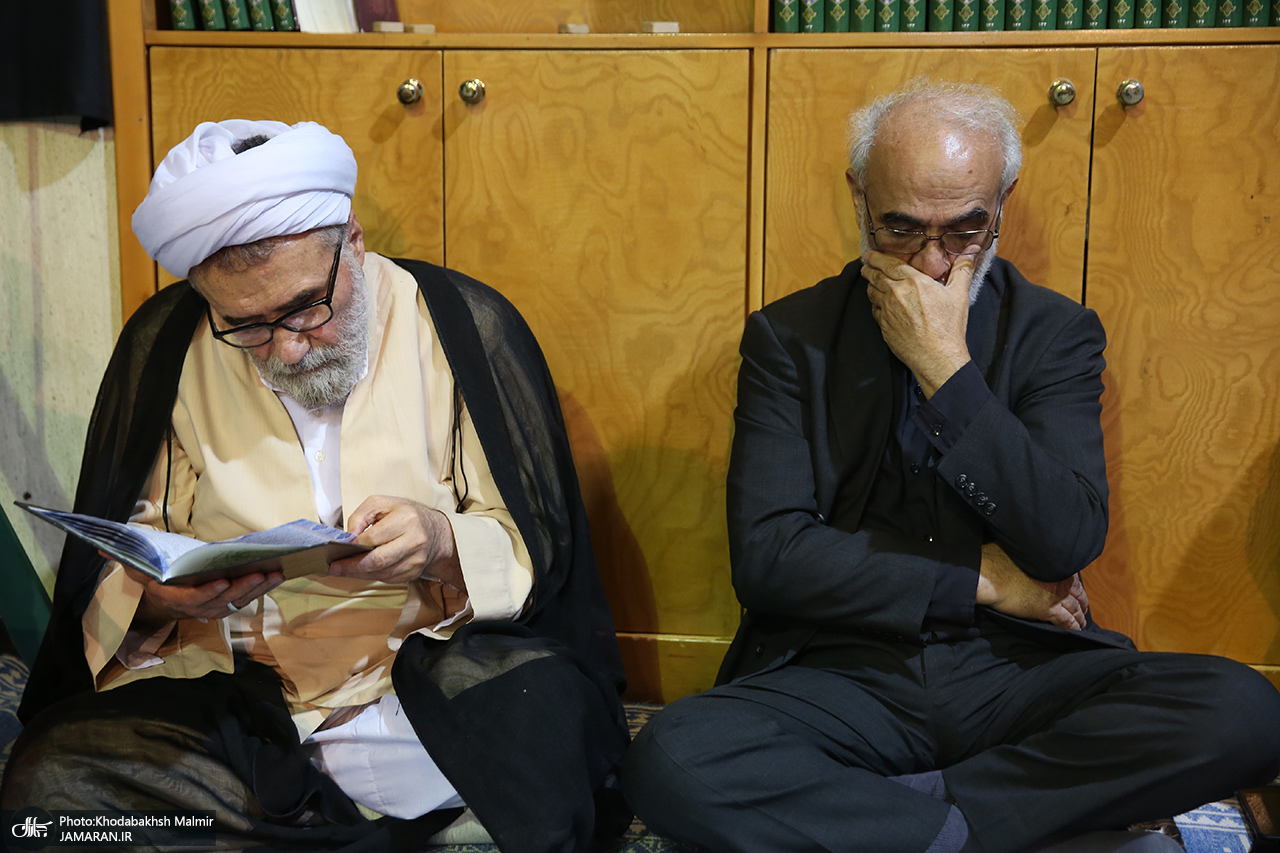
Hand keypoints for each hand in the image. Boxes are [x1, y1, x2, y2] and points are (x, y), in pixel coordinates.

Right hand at [124, 564, 283, 624]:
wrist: (161, 603)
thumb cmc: (152, 580)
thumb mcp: (136, 571)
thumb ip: (125, 560)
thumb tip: (101, 549)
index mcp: (173, 598)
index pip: (192, 599)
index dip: (208, 592)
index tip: (223, 581)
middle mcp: (195, 607)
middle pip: (222, 600)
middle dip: (243, 588)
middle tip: (261, 573)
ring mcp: (212, 608)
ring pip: (238, 601)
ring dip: (258, 589)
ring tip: (276, 573)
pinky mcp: (226, 605)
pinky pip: (246, 599)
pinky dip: (262, 589)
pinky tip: (277, 575)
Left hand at [329, 495, 463, 588]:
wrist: (435, 532)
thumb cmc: (406, 515)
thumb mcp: (383, 503)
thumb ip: (361, 515)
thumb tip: (348, 536)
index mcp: (406, 518)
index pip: (373, 537)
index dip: (354, 545)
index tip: (338, 549)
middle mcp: (415, 540)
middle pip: (378, 560)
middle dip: (352, 566)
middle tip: (335, 568)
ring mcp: (416, 559)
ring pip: (381, 573)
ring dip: (359, 574)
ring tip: (344, 570)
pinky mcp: (414, 572)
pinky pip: (388, 579)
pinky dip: (372, 576)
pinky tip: (362, 571)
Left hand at [863, 250, 973, 396]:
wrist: (936, 357)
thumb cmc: (948, 327)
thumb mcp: (959, 295)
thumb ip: (962, 270)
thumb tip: (972, 251)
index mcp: (913, 282)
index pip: (888, 264)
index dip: (876, 258)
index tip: (869, 254)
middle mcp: (895, 294)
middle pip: (875, 277)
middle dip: (869, 269)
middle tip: (866, 265)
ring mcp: (887, 311)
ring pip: (872, 293)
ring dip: (871, 285)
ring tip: (871, 282)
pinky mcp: (884, 326)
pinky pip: (875, 310)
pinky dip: (875, 304)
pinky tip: (879, 304)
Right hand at [975, 543, 1088, 630]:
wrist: (991, 575)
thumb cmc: (999, 560)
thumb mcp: (1020, 552)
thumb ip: (1031, 557)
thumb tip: (1028, 554)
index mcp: (1054, 564)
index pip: (1072, 577)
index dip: (1076, 586)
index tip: (1076, 591)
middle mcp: (1059, 579)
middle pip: (1077, 594)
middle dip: (1082, 602)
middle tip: (1084, 609)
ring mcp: (1056, 595)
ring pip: (1075, 608)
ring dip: (1080, 616)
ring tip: (1081, 623)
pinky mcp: (1048, 610)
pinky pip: (1067, 621)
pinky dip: (1073, 626)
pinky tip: (1076, 630)